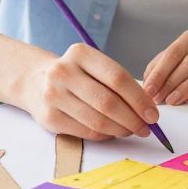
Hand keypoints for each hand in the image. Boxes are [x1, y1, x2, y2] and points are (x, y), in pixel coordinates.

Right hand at [20, 43, 159, 141]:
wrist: (34, 81)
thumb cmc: (75, 75)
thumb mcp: (92, 66)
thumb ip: (117, 82)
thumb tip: (147, 108)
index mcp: (80, 54)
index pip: (118, 78)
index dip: (139, 99)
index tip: (153, 114)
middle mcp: (63, 72)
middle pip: (108, 102)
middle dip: (133, 119)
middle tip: (146, 128)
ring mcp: (54, 96)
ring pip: (98, 120)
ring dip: (121, 130)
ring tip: (132, 130)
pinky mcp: (49, 118)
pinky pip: (86, 132)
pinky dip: (105, 135)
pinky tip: (113, 132)